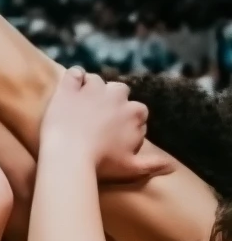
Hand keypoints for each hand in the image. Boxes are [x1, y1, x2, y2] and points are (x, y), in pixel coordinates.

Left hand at [40, 67, 171, 182]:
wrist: (68, 155)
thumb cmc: (101, 163)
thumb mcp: (130, 167)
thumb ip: (152, 164)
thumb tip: (173, 166)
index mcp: (134, 112)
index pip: (138, 111)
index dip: (127, 120)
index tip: (116, 132)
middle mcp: (117, 96)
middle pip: (119, 91)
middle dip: (112, 101)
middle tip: (98, 117)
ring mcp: (92, 89)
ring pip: (97, 81)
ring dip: (92, 88)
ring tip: (82, 104)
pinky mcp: (69, 88)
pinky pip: (75, 73)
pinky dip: (74, 77)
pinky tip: (71, 87)